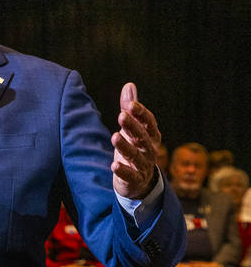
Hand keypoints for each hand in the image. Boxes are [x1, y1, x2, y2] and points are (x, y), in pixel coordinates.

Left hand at [111, 83, 160, 199]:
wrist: (140, 181)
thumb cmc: (135, 148)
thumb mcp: (132, 129)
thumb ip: (130, 110)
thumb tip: (129, 85)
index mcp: (151, 135)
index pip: (149, 122)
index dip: (141, 113)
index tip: (130, 104)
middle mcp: (150, 149)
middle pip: (142, 137)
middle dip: (133, 126)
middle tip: (121, 115)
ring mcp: (143, 165)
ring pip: (136, 156)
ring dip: (125, 146)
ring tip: (114, 136)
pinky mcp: (135, 179)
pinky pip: (130, 175)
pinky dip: (123, 171)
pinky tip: (114, 165)